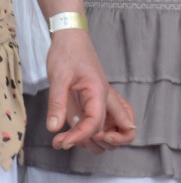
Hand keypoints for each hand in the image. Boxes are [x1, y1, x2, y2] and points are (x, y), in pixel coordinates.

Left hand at [44, 29, 134, 152]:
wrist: (72, 39)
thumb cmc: (67, 55)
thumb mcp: (58, 78)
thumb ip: (57, 103)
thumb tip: (54, 129)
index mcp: (99, 92)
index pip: (96, 123)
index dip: (79, 137)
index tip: (61, 142)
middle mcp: (106, 99)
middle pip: (124, 128)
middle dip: (103, 142)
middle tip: (71, 142)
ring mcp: (104, 101)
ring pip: (117, 127)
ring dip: (98, 140)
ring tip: (69, 140)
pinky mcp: (96, 102)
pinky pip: (106, 122)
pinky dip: (94, 133)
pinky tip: (74, 133)